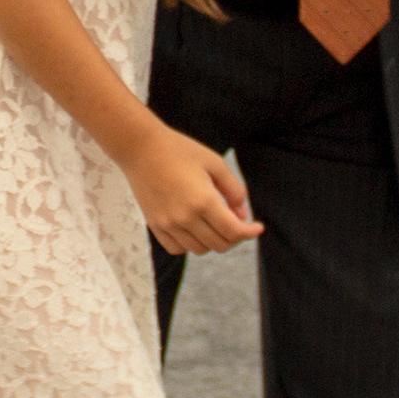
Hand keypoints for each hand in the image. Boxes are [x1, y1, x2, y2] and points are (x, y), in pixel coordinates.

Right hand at [124, 127, 258, 257]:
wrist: (140, 147)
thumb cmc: (179, 150)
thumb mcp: (214, 163)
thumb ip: (234, 190)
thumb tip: (243, 215)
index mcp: (203, 200)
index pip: (234, 231)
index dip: (250, 233)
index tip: (257, 227)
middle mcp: (185, 217)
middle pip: (219, 244)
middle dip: (235, 237)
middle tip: (238, 223)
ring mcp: (168, 223)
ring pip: (199, 250)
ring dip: (213, 241)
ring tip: (215, 224)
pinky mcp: (155, 225)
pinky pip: (177, 248)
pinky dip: (190, 244)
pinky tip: (195, 229)